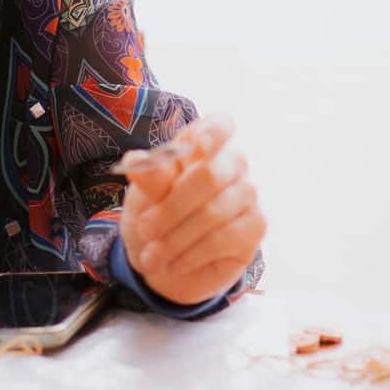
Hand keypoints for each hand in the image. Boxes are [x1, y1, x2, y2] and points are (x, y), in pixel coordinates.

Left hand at [117, 115, 265, 307]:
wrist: (164, 265)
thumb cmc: (155, 219)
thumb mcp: (143, 198)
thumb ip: (147, 179)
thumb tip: (135, 160)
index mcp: (202, 147)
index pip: (220, 125)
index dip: (213, 131)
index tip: (196, 144)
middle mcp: (230, 165)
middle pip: (210, 175)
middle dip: (171, 208)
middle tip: (145, 229)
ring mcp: (246, 195)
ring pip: (214, 212)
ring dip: (176, 238)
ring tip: (152, 257)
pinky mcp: (255, 226)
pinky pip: (224, 238)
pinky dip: (193, 254)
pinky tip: (176, 263)